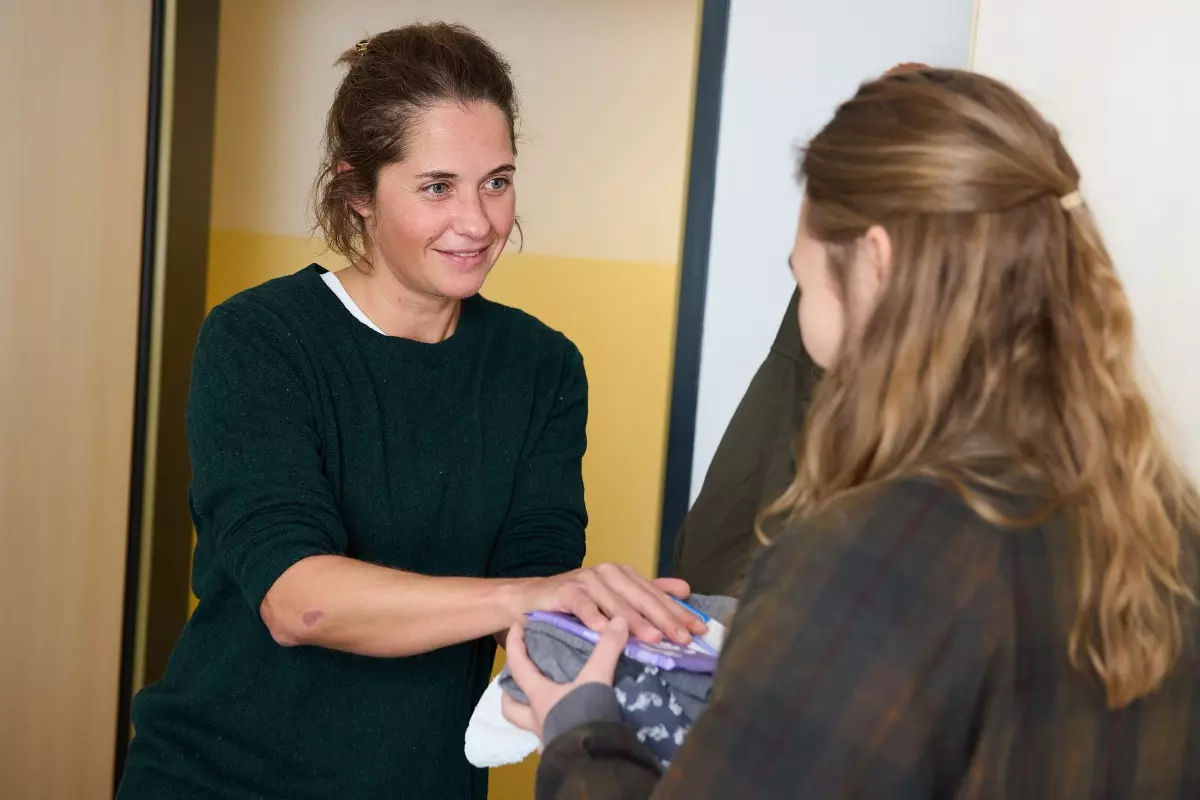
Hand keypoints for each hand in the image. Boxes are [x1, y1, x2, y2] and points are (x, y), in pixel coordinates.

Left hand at [500, 616, 628, 742]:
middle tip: (517, 682)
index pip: (518, 665)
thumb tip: (619, 620)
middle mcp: (537, 719)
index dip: (515, 644)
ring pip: (528, 727)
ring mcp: (547, 739)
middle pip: (511, 707)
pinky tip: (569, 726)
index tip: (516, 625)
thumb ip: (607, 649)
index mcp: (539, 696)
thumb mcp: (596, 678)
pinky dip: (557, 732)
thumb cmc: (584, 715)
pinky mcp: (561, 753)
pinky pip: (552, 741)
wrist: (593, 760)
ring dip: (531, 715)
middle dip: (509, 694)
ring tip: (545, 704)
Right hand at [517, 563, 704, 644]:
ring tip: (652, 638)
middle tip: (682, 638)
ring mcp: (587, 580)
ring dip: (634, 622)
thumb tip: (686, 589)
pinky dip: (593, 617)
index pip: (656, 595)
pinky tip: (603, 632)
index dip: (678, 613)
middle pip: (641, 599)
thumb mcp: (616, 598)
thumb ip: (648, 593)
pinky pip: (582, 604)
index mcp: (624, 575)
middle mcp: (608, 573)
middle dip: (664, 619)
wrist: (532, 599)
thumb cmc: (577, 602)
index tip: (699, 630)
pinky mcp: (565, 590)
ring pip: (616, 603)